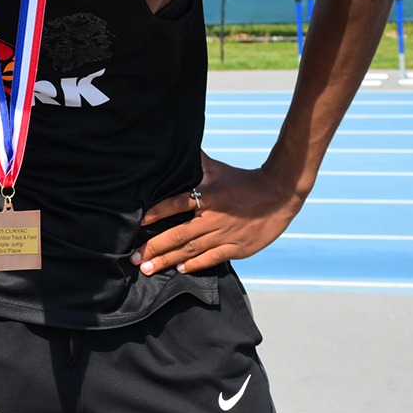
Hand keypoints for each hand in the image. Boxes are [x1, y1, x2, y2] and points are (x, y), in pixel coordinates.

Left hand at [130, 154, 304, 274]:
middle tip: (133, 257)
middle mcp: (214, 216)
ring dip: (168, 260)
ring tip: (147, 268)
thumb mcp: (216, 168)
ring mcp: (226, 234)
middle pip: (179, 234)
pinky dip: (195, 265)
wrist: (279, 193)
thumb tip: (175, 143)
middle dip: (154, 247)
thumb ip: (195, 161)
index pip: (175, 204)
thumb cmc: (242, 180)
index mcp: (207, 195)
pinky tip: (179, 270)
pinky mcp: (238, 248)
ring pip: (192, 250)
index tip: (137, 223)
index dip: (156, 213)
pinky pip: (213, 259)